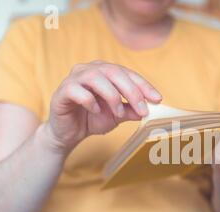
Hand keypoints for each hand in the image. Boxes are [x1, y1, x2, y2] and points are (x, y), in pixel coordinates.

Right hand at [44, 61, 161, 153]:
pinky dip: (90, 101)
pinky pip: (77, 90)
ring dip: (112, 96)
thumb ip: (132, 110)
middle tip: (142, 109)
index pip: (128, 73)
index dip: (144, 85)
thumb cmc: (93, 118)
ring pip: (95, 77)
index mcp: (105, 72)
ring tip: (118, 113)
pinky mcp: (62, 91)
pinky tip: (96, 111)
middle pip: (113, 72)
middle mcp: (89, 70)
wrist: (69, 132)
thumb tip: (149, 109)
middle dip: (132, 91)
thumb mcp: (118, 116)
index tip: (157, 99)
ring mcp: (74, 78)